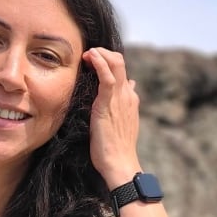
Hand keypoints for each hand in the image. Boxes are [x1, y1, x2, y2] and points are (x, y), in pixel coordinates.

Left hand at [82, 47, 140, 188]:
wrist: (120, 163)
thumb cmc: (116, 149)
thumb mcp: (120, 124)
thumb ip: (122, 106)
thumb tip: (129, 88)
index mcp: (130, 99)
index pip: (121, 72)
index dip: (107, 63)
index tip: (92, 63)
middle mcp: (127, 95)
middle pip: (120, 61)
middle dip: (103, 53)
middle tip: (88, 56)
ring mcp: (120, 98)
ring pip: (116, 63)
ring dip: (100, 53)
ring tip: (87, 54)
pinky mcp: (109, 103)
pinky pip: (108, 76)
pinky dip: (99, 62)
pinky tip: (90, 58)